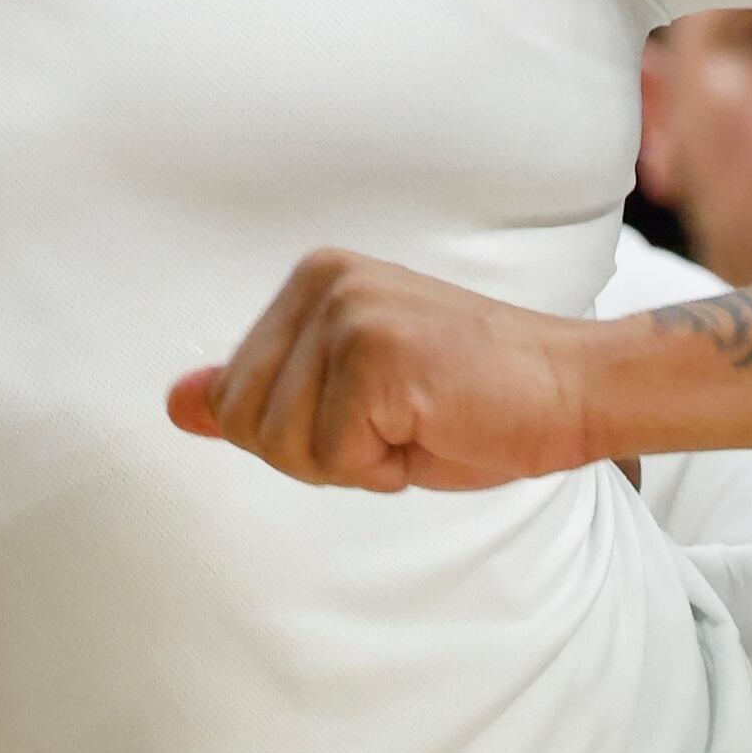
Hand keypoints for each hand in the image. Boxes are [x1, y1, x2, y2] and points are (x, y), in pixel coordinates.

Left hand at [168, 253, 606, 490]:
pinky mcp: (377, 354)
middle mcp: (322, 282)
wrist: (574, 390)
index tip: (381, 411)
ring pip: (284, 447)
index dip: (305, 438)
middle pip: (246, 422)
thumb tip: (177, 404)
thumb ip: (262, 395)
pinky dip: (385, 471)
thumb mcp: (350, 399)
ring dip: (356, 463)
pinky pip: (334, 459)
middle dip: (321, 453)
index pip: (235, 397)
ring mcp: (349, 313)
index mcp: (311, 281)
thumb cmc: (473, 402)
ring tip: (420, 421)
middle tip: (401, 422)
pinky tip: (435, 426)